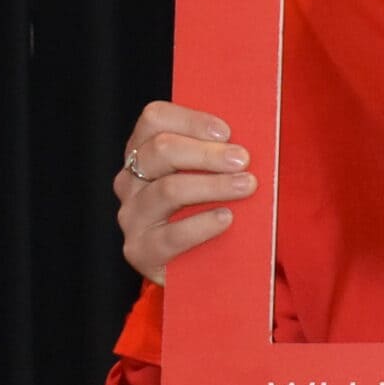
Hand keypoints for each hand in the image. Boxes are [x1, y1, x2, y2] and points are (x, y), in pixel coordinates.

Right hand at [113, 101, 253, 284]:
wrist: (205, 266)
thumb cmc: (214, 206)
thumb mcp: (214, 174)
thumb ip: (222, 152)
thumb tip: (252, 132)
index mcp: (145, 151)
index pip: (154, 119)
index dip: (190, 120)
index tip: (226, 131)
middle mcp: (131, 181)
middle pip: (160, 151)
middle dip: (207, 153)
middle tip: (243, 160)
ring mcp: (132, 216)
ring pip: (168, 190)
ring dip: (212, 185)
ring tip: (246, 186)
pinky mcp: (140, 251)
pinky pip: (169, 236)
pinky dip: (201, 224)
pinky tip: (226, 218)